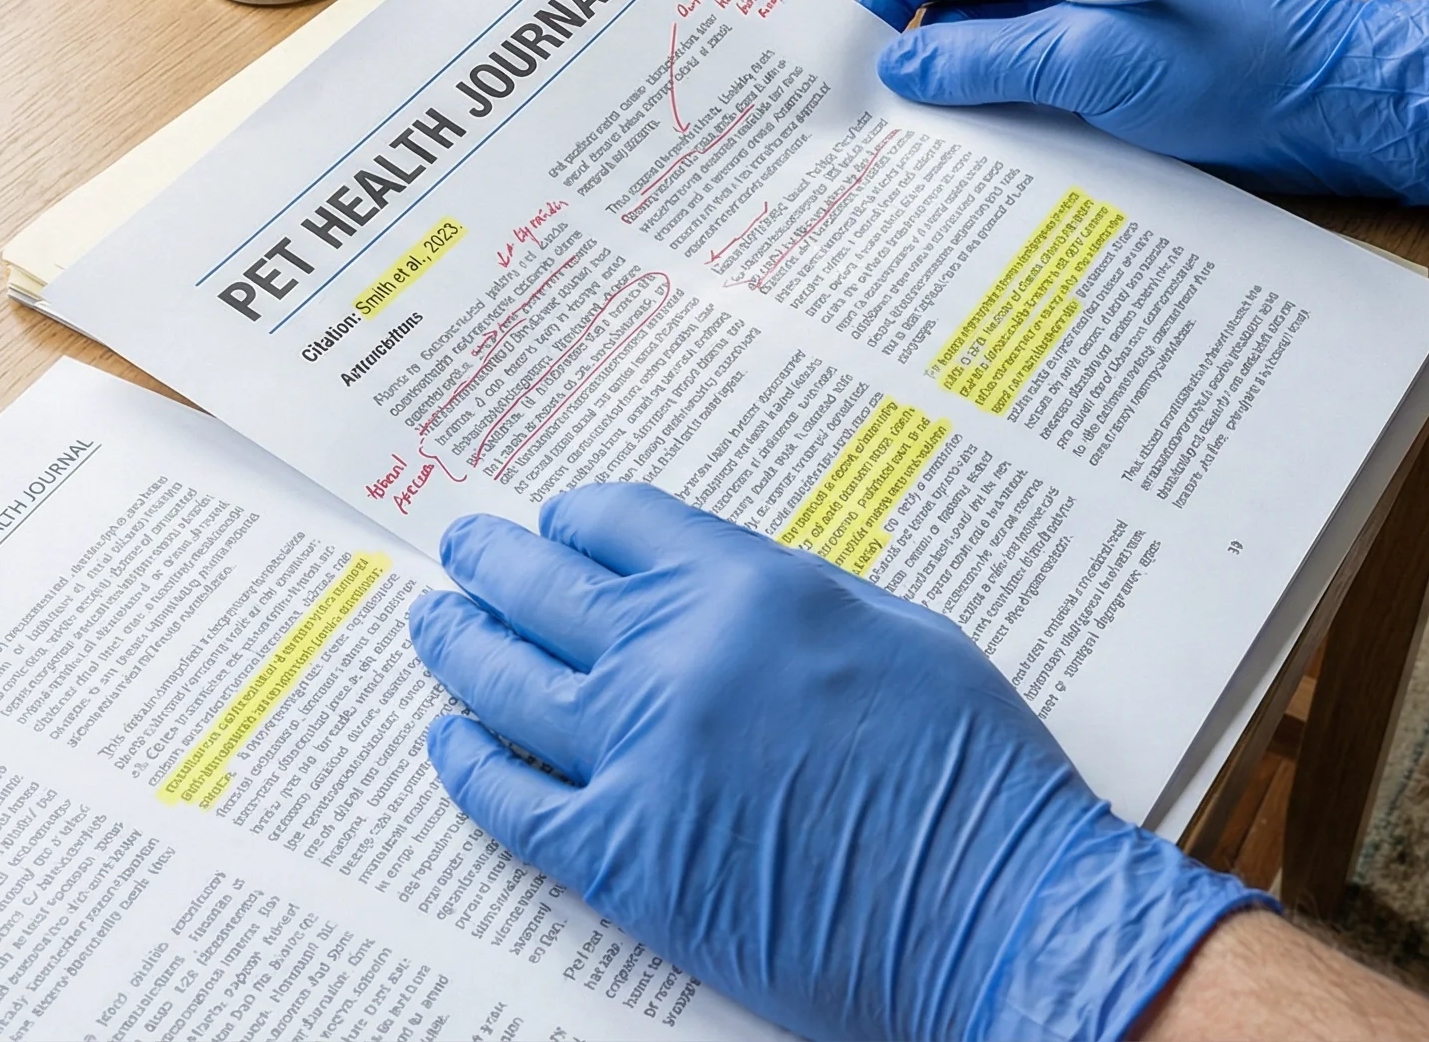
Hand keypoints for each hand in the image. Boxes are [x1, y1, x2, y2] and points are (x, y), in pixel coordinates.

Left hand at [408, 484, 1268, 1041]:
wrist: (992, 909)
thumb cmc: (973, 779)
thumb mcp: (899, 633)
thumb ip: (792, 599)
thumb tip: (721, 588)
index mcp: (754, 589)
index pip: (624, 523)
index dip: (576, 519)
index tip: (556, 523)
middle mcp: (680, 656)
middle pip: (546, 588)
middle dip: (493, 562)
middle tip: (463, 551)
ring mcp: (640, 756)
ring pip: (506, 682)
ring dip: (459, 646)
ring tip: (436, 627)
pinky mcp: (621, 857)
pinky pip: (510, 799)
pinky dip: (467, 766)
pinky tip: (450, 743)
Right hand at [853, 0, 1428, 210]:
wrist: (1332, 110)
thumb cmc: (1233, 66)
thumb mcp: (1091, 61)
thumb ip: (989, 59)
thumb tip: (901, 65)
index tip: (857, 45)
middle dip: (919, 45)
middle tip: (879, 108)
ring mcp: (1095, 19)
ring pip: (997, 47)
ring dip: (963, 89)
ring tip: (924, 142)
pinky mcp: (1116, 73)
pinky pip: (1038, 85)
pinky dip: (1007, 115)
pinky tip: (988, 157)